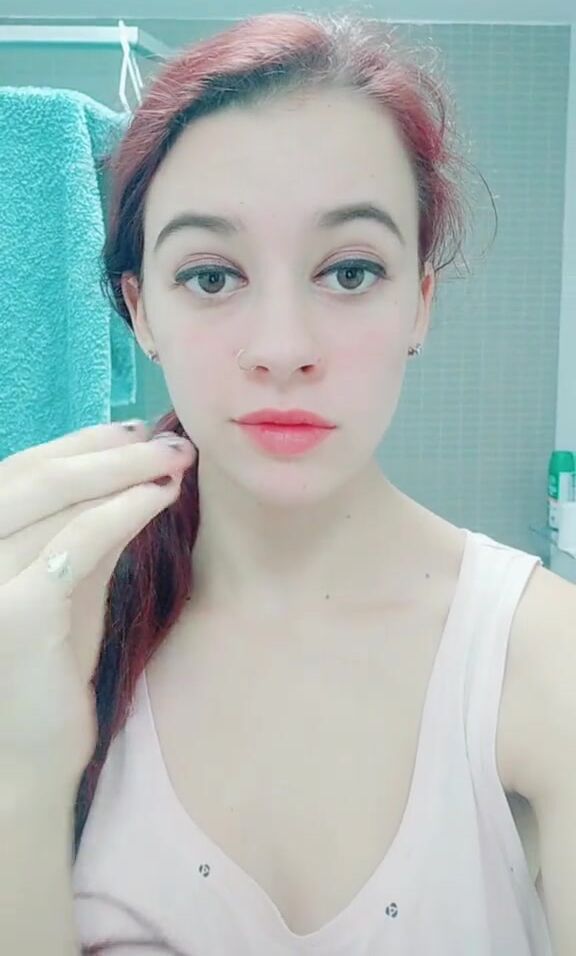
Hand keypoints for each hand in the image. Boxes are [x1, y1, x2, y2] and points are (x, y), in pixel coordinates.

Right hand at [0, 421, 195, 791]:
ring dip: (126, 472)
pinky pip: (78, 542)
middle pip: (38, 475)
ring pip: (58, 499)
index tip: (133, 429)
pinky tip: (160, 497)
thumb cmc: (49, 665)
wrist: (29, 749)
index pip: (21, 470)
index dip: (79, 443)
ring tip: (175, 461)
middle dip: (110, 450)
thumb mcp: (68, 585)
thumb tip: (135, 473)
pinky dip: (123, 510)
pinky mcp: (19, 612)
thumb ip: (87, 533)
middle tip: (170, 441)